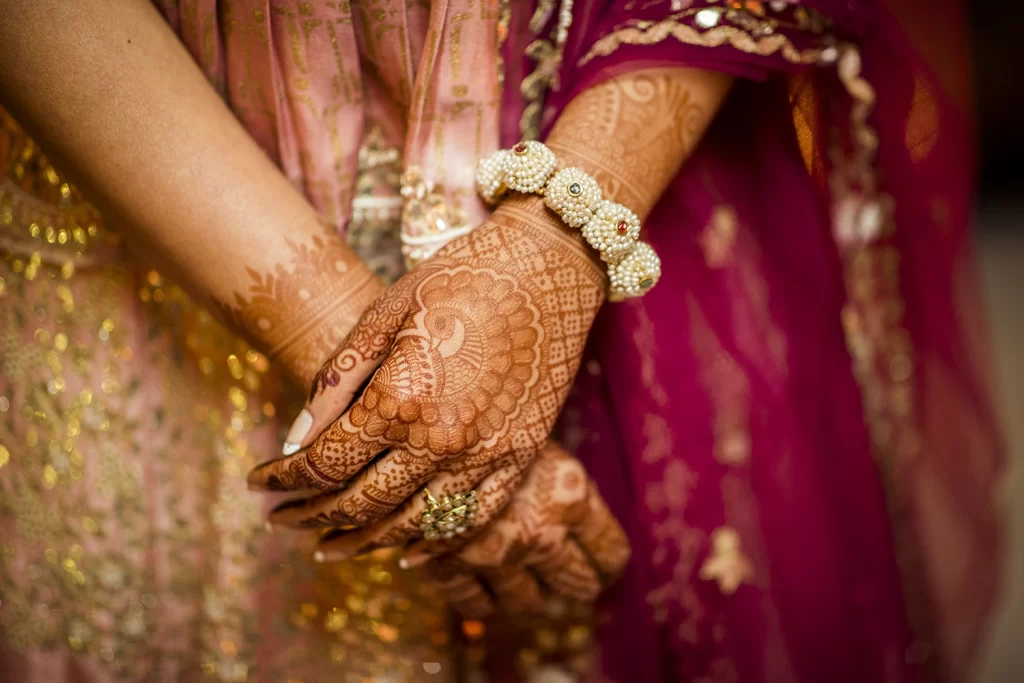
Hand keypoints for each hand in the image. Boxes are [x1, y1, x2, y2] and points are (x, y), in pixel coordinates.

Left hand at [249, 196, 606, 558]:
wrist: (549, 265)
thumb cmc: (460, 276)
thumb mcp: (385, 312)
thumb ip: (338, 380)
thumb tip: (293, 438)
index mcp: (400, 398)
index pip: (323, 463)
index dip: (283, 479)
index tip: (259, 481)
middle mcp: (442, 440)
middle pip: (361, 502)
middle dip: (312, 514)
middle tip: (281, 519)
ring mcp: (487, 455)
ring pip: (412, 524)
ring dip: (364, 541)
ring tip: (329, 546)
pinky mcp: (521, 457)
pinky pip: (472, 521)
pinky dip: (434, 544)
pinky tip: (405, 552)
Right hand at [412, 442, 629, 618]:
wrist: (420, 423)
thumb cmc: (488, 419)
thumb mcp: (539, 443)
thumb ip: (564, 486)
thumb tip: (584, 520)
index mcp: (571, 496)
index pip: (610, 552)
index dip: (608, 563)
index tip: (602, 565)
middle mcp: (541, 532)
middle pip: (578, 584)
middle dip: (578, 583)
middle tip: (572, 579)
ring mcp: (496, 555)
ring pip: (527, 603)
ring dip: (531, 598)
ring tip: (528, 587)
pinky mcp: (452, 567)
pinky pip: (475, 606)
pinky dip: (482, 600)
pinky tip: (483, 586)